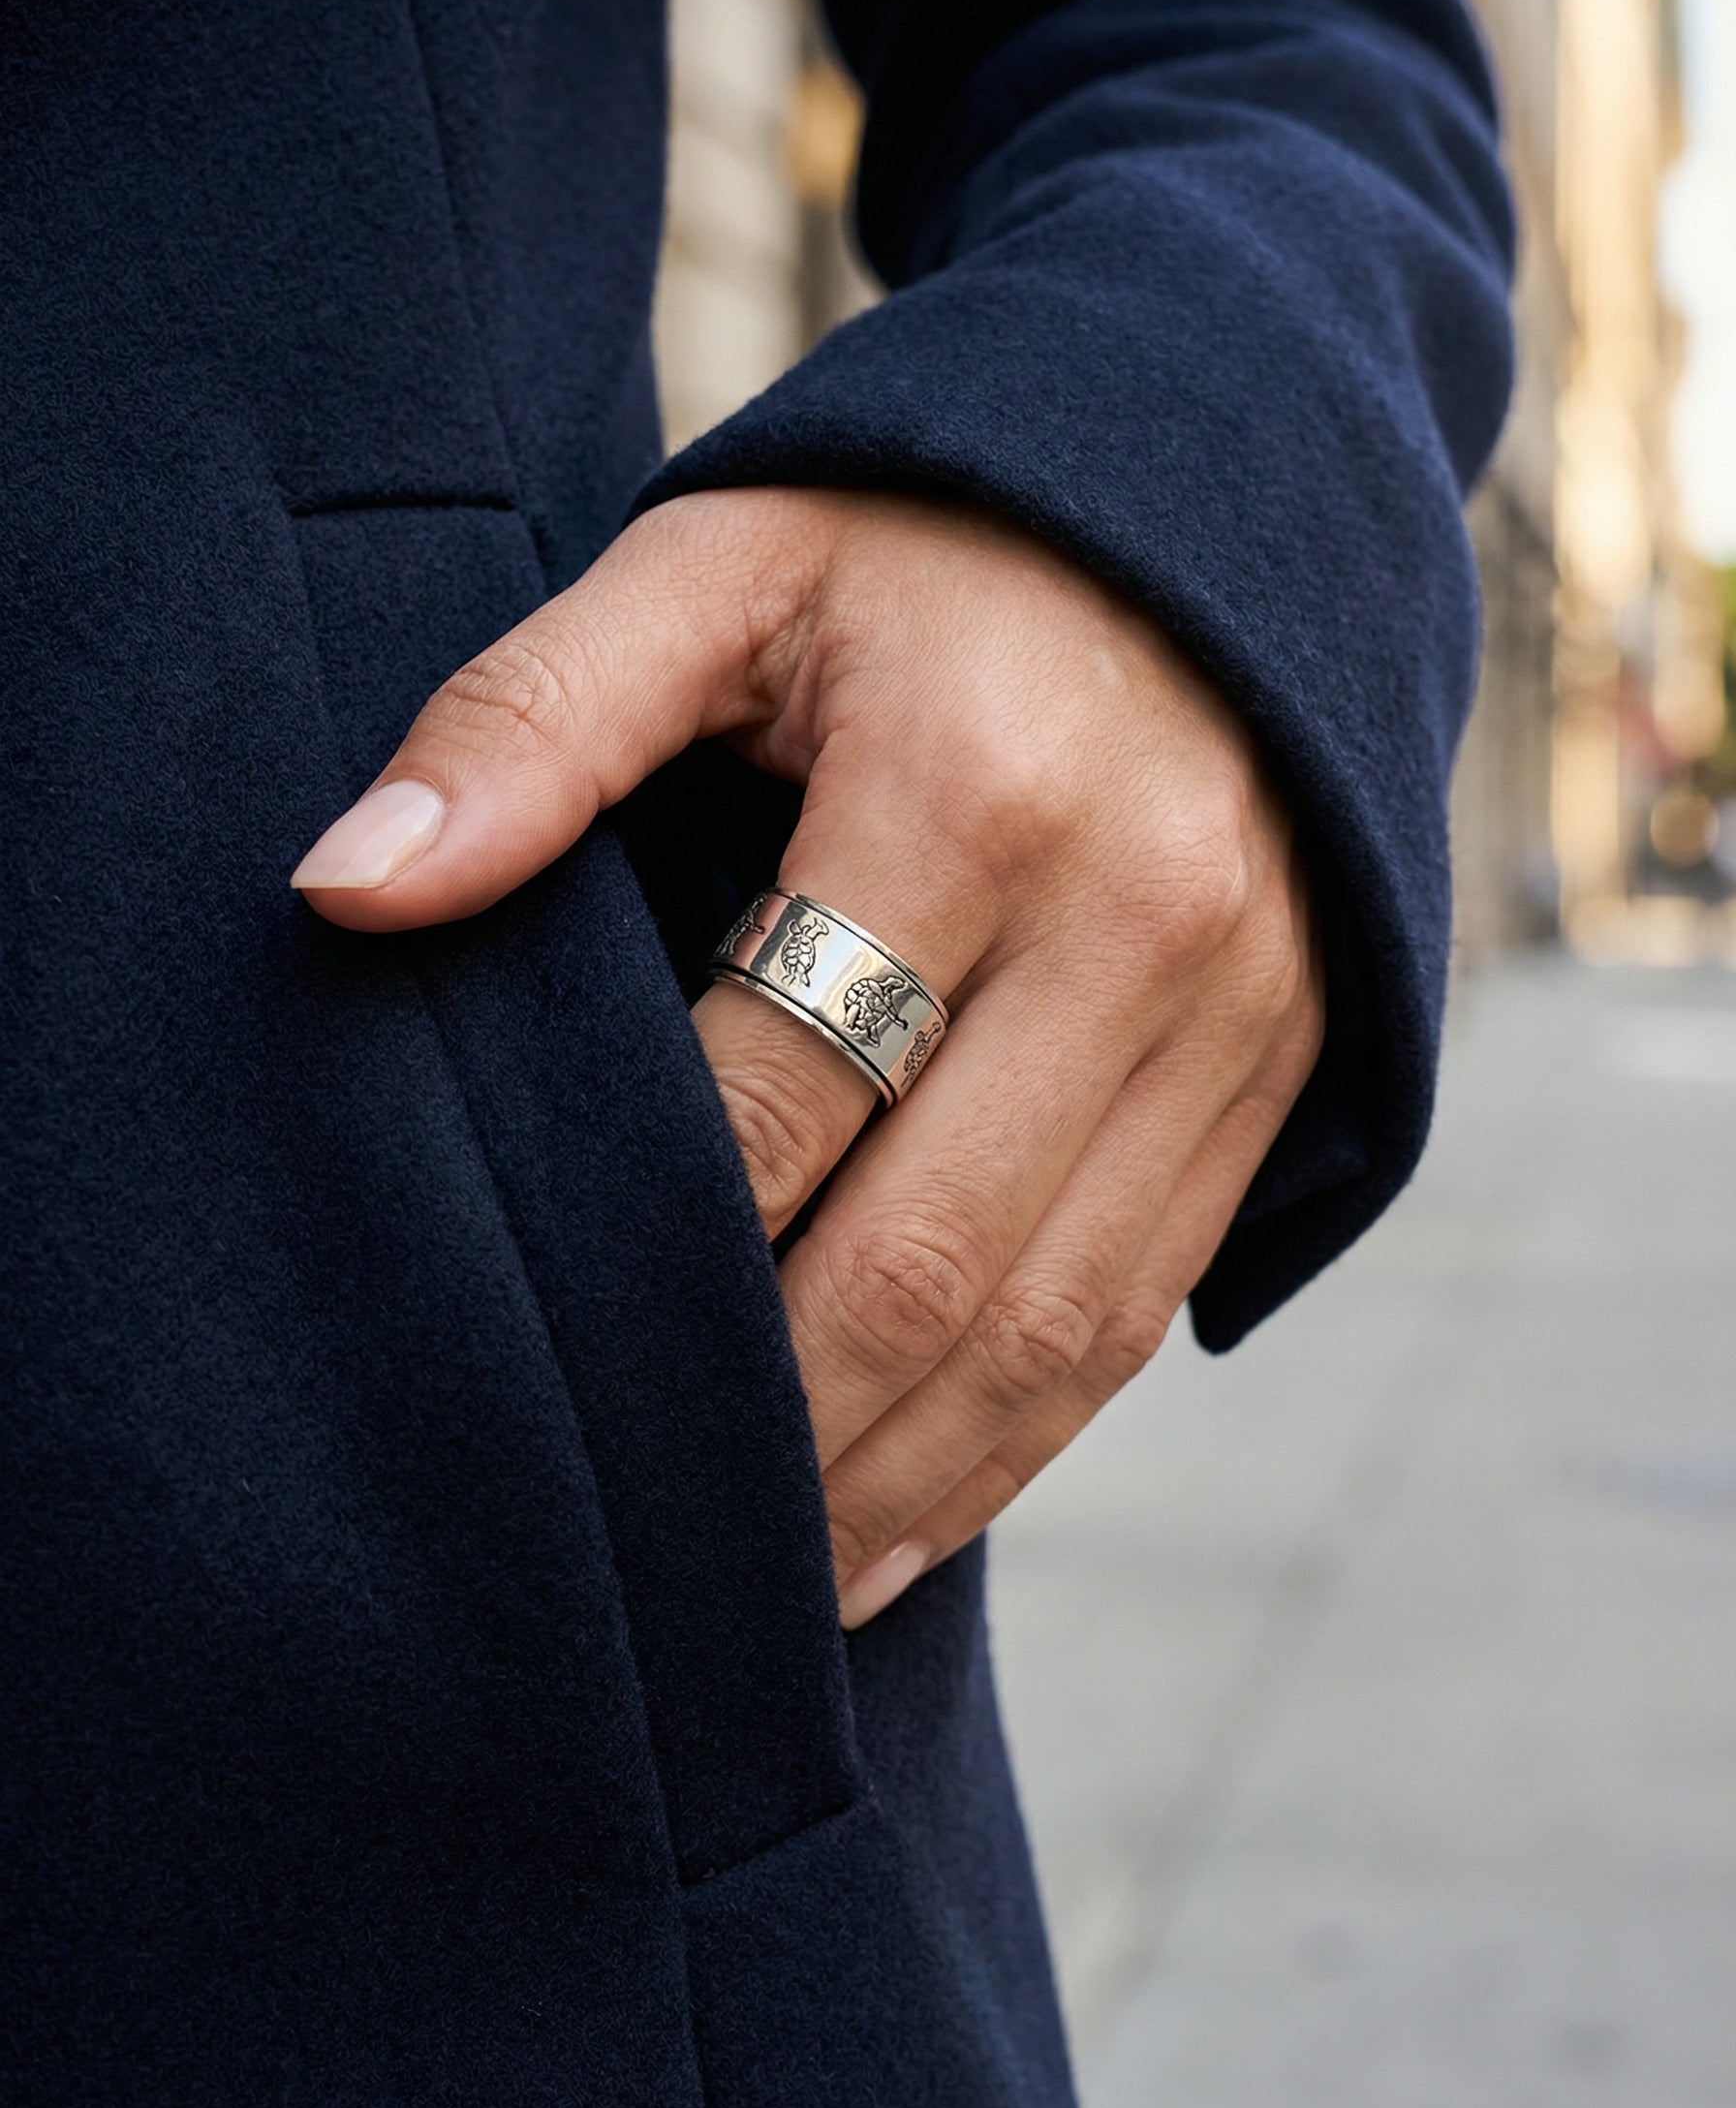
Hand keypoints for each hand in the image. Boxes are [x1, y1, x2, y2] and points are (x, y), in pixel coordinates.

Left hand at [292, 490, 1323, 1626]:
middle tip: (636, 1560)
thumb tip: (343, 890)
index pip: (776, 1091)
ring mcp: (1237, 1011)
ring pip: (1053, 1321)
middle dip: (773, 1430)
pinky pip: (1148, 1301)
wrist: (1225, 513)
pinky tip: (913, 1512)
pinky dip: (1024, 1436)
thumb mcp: (724, 568)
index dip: (655, 1253)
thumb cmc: (929, 542)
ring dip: (902, 1481)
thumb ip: (533, 718)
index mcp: (975, 792)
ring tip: (762, 1595)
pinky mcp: (1283, 1067)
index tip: (532, 1374)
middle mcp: (1137, 922)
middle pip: (927, 1253)